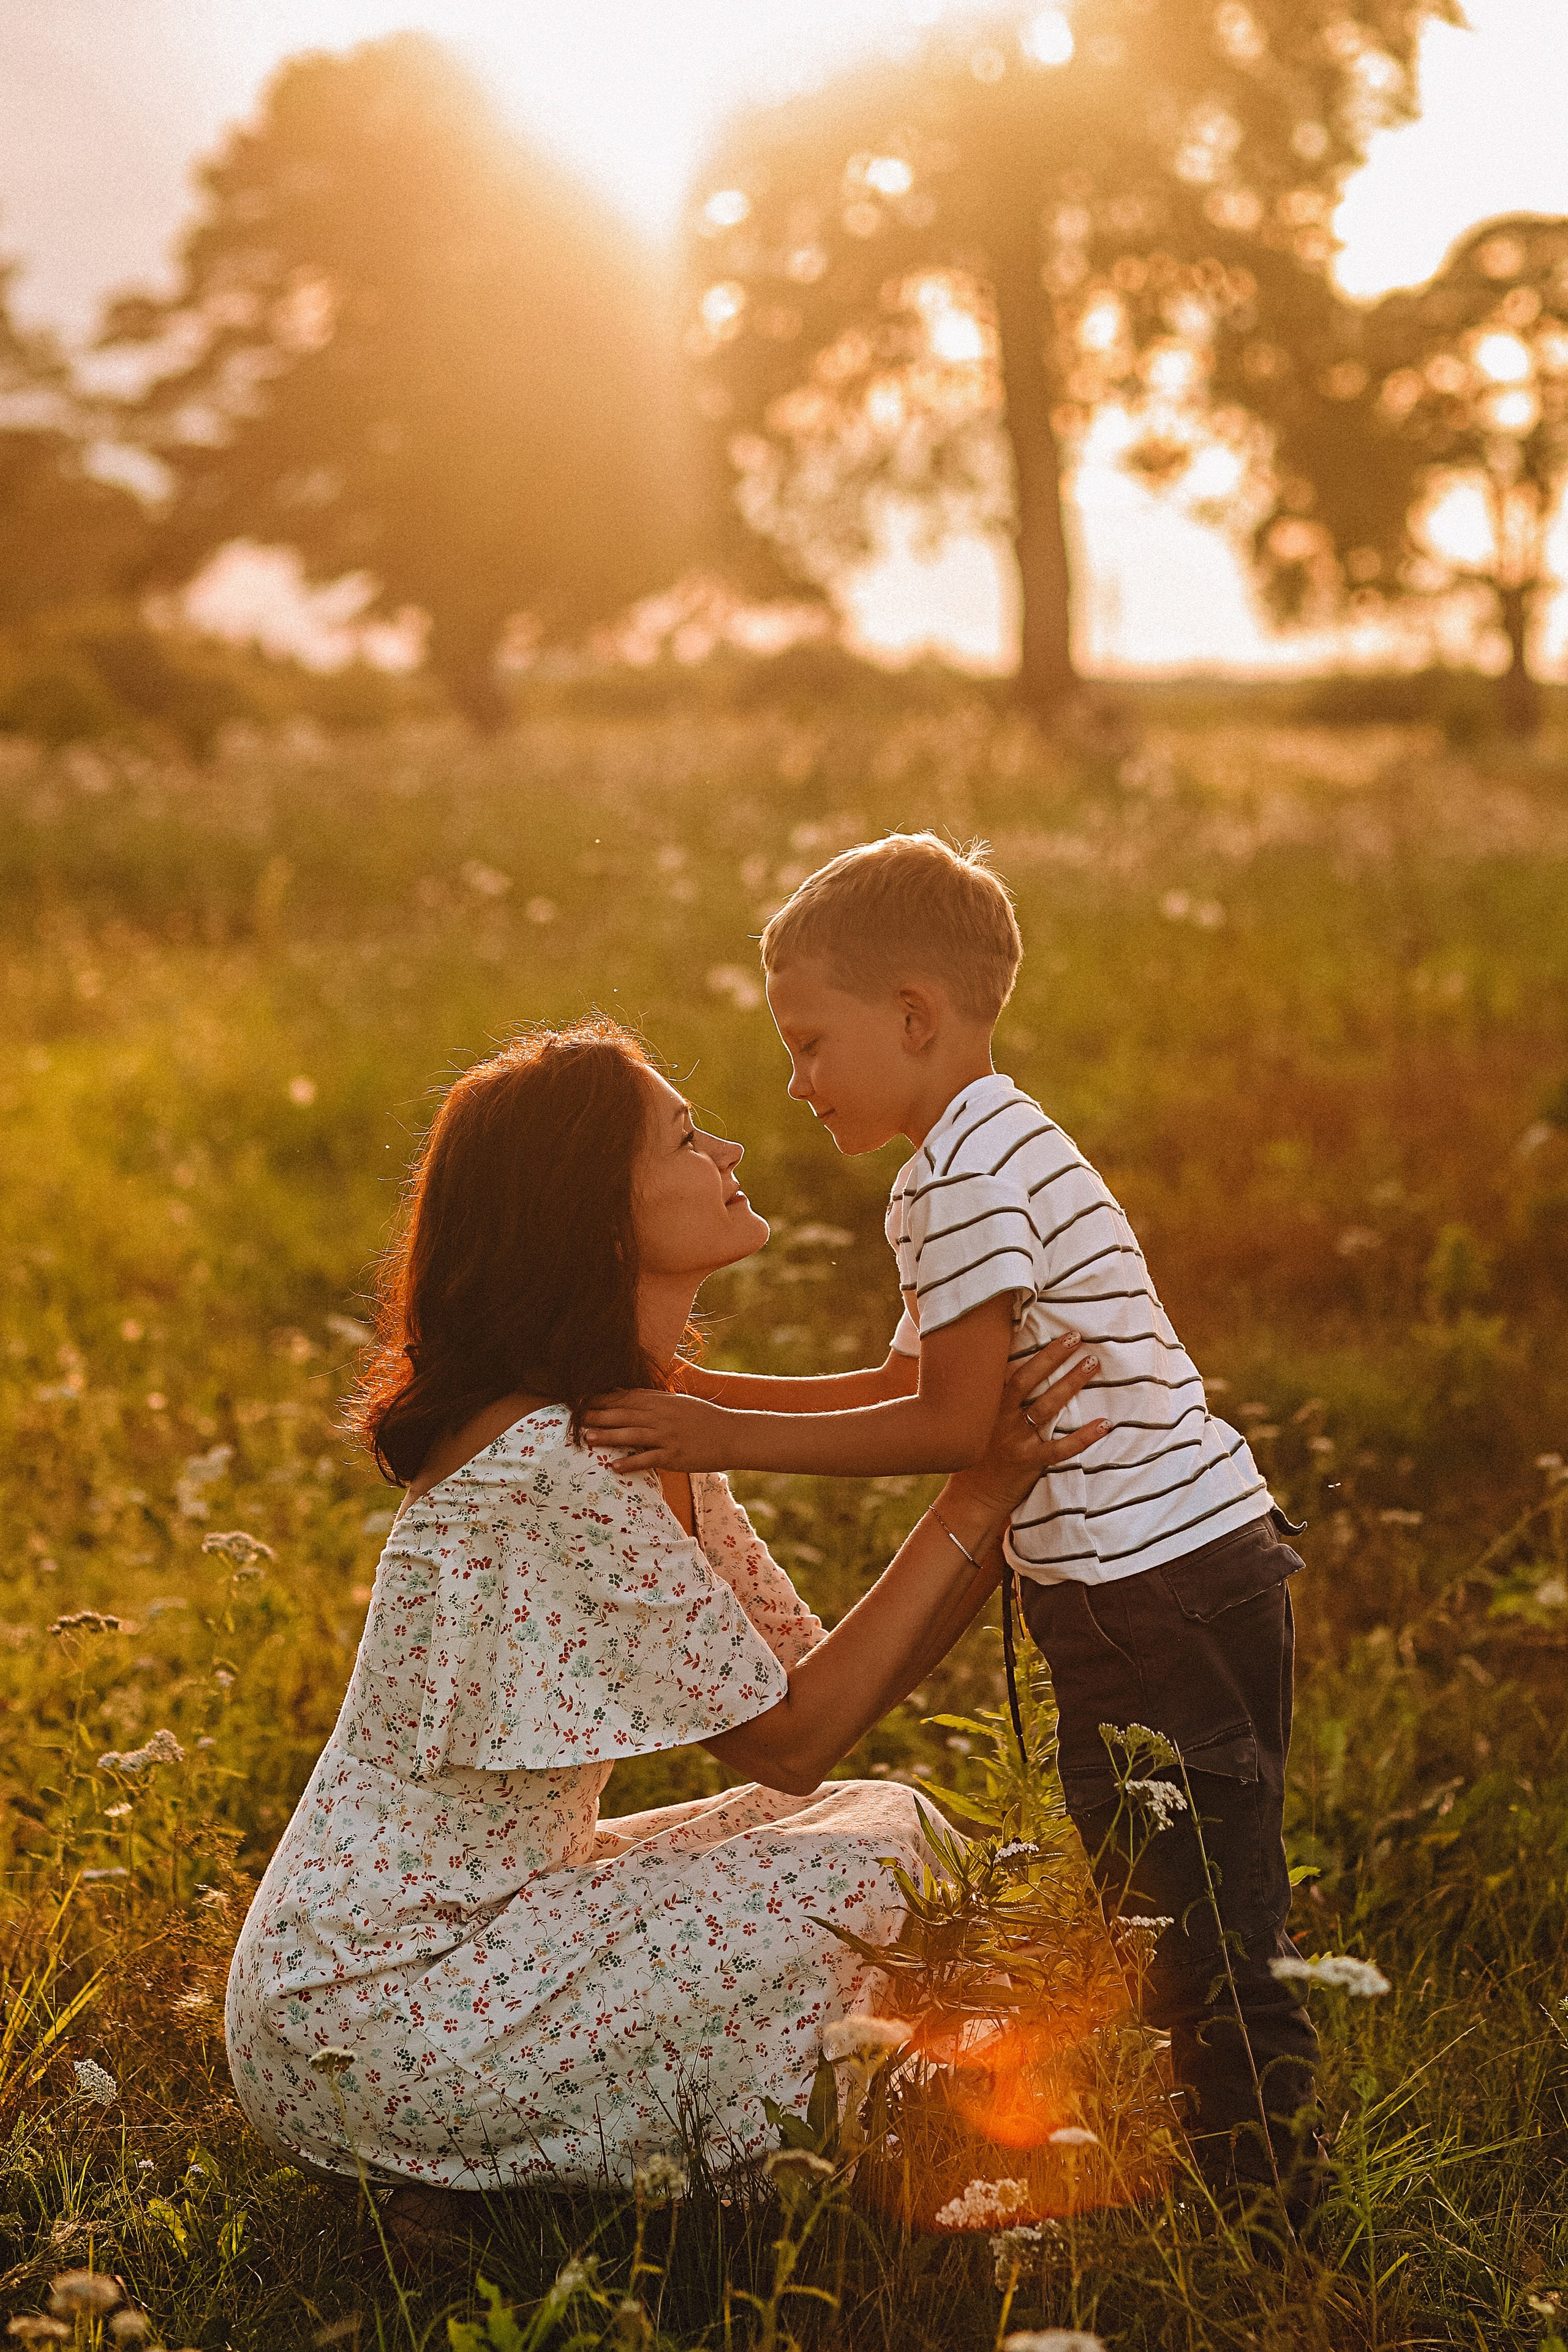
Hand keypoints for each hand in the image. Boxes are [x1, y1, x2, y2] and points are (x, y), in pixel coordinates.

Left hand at [581, 1387, 733, 1472]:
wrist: (732, 1434)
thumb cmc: (703, 1419)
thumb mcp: (677, 1403)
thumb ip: (651, 1399)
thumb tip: (623, 1393)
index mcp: (661, 1402)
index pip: (625, 1397)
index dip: (602, 1399)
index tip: (581, 1400)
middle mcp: (661, 1416)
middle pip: (623, 1414)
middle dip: (597, 1415)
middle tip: (575, 1417)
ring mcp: (667, 1436)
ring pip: (631, 1434)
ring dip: (607, 1436)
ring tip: (587, 1438)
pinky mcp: (674, 1455)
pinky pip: (648, 1459)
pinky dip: (630, 1463)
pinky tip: (614, 1467)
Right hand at [951, 1335, 1108, 1516]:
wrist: (972, 1498)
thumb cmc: (980, 1456)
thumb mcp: (980, 1423)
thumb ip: (997, 1399)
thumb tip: (1017, 1369)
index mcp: (989, 1406)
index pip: (1012, 1371)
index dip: (1037, 1352)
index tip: (1061, 1334)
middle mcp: (1001, 1418)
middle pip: (1029, 1381)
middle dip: (1054, 1357)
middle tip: (1079, 1339)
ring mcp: (1016, 1441)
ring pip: (1046, 1407)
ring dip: (1070, 1383)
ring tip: (1092, 1363)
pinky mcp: (1029, 1463)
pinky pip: (1060, 1448)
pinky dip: (1084, 1436)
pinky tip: (1105, 1423)